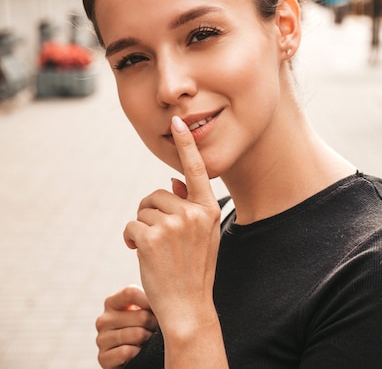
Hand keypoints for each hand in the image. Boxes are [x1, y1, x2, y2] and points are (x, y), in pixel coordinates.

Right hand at [95, 285, 157, 368]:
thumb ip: (148, 299)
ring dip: (148, 339)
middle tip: (155, 329)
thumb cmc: (142, 326)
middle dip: (154, 324)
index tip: (159, 309)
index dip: (150, 300)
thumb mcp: (144, 309)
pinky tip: (138, 352)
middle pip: (141, 316)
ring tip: (147, 340)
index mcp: (112, 302)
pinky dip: (138, 353)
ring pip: (138, 334)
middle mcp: (103, 319)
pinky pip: (127, 352)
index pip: (131, 292)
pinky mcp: (102, 358)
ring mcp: (101, 339)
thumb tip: (164, 295)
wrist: (133, 356)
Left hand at [123, 115, 221, 329]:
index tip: (178, 119)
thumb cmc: (195, 270)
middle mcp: (193, 213)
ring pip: (142, 209)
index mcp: (208, 210)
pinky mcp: (150, 237)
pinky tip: (139, 253)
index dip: (187, 144)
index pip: (197, 170)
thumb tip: (174, 180)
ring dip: (141, 226)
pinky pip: (130, 224)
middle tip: (158, 238)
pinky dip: (130, 239)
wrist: (188, 306)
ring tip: (152, 248)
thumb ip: (192, 206)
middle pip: (157, 194)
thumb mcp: (204, 236)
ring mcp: (173, 225)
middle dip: (151, 213)